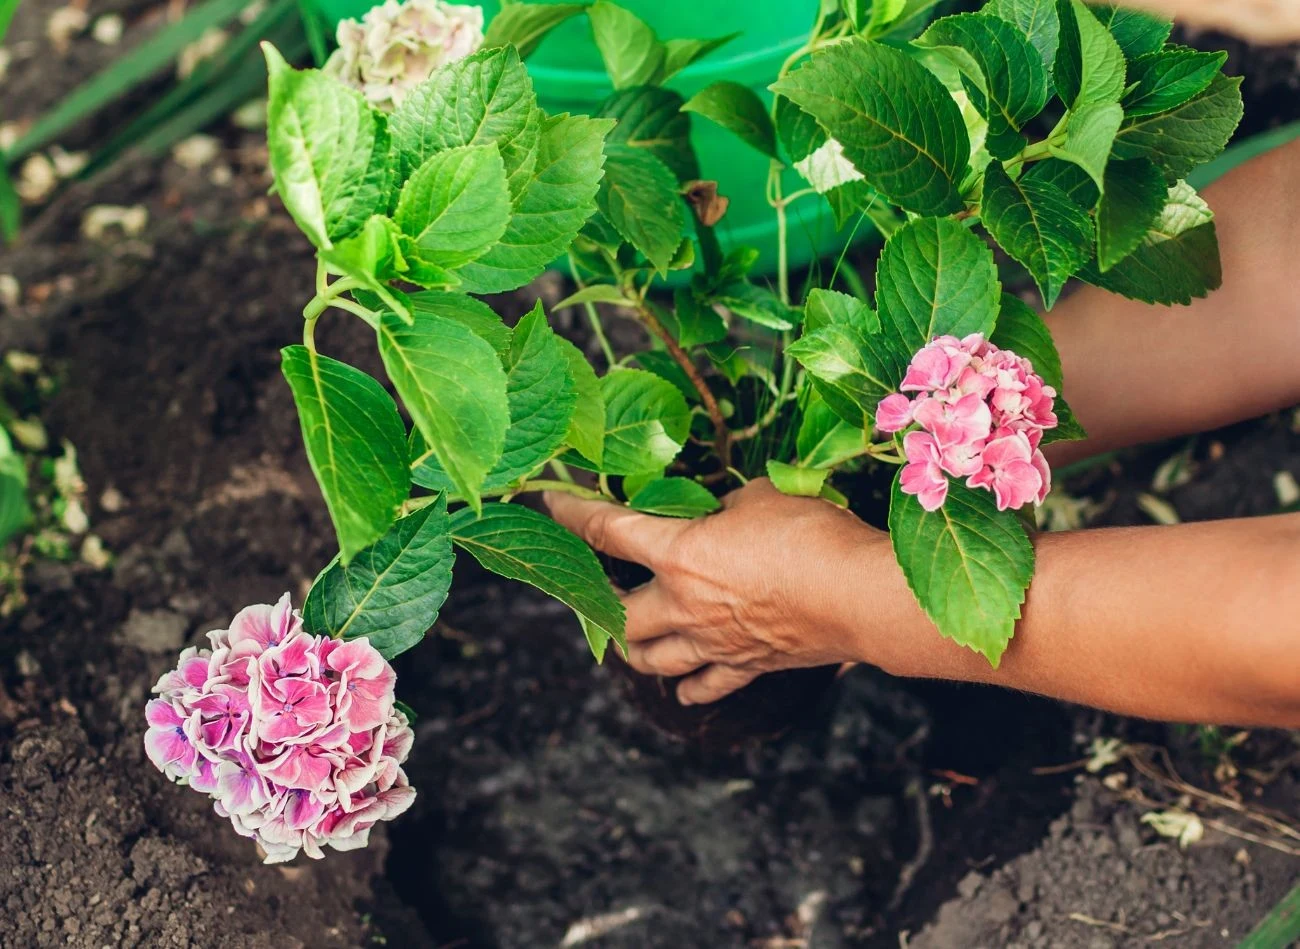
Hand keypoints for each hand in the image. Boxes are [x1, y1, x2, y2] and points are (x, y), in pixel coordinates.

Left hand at [545, 479, 889, 704]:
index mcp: (678, 554)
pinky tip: (683, 686)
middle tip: (598, 586)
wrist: (858, 596)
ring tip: (628, 637)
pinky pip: (704, 687)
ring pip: (651, 661)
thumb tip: (719, 515)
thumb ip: (726, 507)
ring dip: (633, 649)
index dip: (571, 513)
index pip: (606, 530)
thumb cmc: (811, 535)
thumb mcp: (761, 497)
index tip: (550, 501)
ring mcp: (712, 643)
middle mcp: (683, 605)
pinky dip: (688, 688)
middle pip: (617, 617)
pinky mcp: (746, 666)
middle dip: (599, 603)